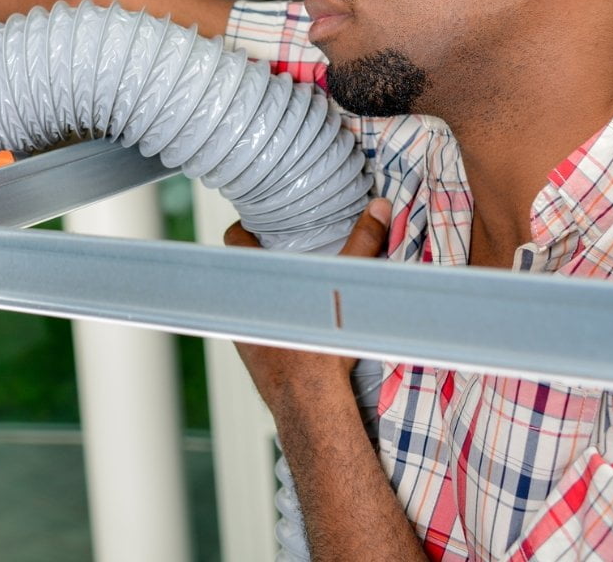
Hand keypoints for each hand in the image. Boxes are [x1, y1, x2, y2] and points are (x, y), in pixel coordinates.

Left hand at [223, 198, 391, 410]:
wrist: (310, 406)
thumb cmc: (320, 347)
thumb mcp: (344, 286)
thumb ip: (361, 244)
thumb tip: (379, 206)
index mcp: (252, 282)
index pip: (233, 241)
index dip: (244, 228)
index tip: (258, 222)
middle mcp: (239, 307)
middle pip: (244, 271)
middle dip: (263, 260)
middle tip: (288, 251)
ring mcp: (243, 335)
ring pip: (250, 302)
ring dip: (268, 293)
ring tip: (296, 286)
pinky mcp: (254, 359)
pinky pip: (258, 330)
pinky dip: (273, 322)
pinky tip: (298, 325)